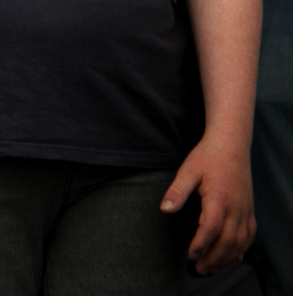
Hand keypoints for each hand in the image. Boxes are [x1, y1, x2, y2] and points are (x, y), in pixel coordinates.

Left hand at [163, 132, 254, 273]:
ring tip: (213, 268)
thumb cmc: (207, 157)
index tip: (189, 255)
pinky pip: (250, 234)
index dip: (201, 245)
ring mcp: (245, 209)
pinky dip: (243, 248)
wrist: (231, 144)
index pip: (211, 229)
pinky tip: (234, 257)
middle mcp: (236, 208)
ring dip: (228, 258)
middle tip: (199, 270)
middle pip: (228, 241)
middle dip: (214, 259)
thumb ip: (177, 191)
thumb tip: (164, 210)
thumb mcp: (187, 170)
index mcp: (219, 199)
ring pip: (241, 242)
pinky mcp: (250, 208)